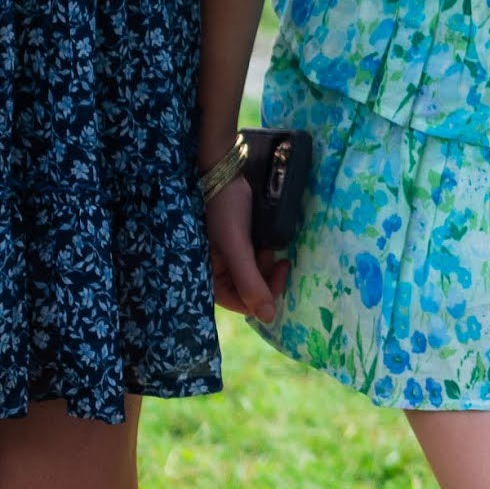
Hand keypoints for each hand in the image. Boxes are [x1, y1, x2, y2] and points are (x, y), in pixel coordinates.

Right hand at [203, 168, 280, 323]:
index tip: (282, 269)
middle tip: (273, 252)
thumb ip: (251, 282)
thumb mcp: (237, 247)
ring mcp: (223, 258)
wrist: (221, 169)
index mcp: (207, 277)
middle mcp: (213, 271)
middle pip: (248, 289)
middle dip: (265, 274)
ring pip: (253, 274)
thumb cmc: (222, 208)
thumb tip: (269, 318)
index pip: (241, 303)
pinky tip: (265, 239)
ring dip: (265, 262)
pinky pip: (251, 258)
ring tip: (267, 242)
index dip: (265, 293)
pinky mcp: (232, 244)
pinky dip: (261, 252)